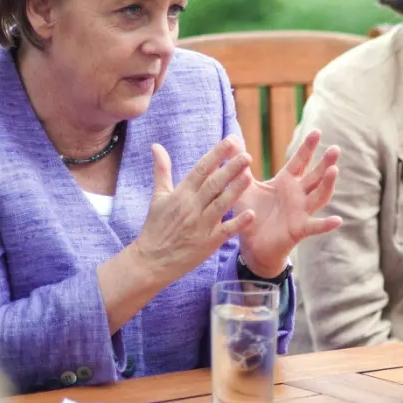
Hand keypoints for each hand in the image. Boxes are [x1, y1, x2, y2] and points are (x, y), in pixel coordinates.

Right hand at [131, 137, 255, 285]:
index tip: (231, 141)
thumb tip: (156, 145)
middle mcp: (191, 207)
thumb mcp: (158, 196)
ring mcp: (200, 226)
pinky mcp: (207, 244)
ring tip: (250, 175)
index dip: (216, 155)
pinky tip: (251, 214)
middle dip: (230, 169)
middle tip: (247, 155)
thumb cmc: (156, 226)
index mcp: (181, 194)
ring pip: (220, 205)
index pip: (201, 170)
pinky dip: (237, 223)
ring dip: (236, 190)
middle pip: (213, 184)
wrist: (151, 260)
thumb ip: (162, 170)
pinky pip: (225, 231)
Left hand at [235, 130, 341, 275]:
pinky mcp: (299, 229)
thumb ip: (240, 166)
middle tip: (335, 149)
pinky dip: (326, 224)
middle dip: (325, 162)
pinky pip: (315, 226)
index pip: (300, 161)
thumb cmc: (252, 213)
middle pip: (316, 176)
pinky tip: (338, 220)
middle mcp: (298, 195)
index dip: (308, 147)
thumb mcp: (244, 187)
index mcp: (287, 182)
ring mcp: (301, 211)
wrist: (252, 243)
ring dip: (327, 185)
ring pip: (319, 196)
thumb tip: (231, 140)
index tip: (317, 131)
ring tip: (334, 171)